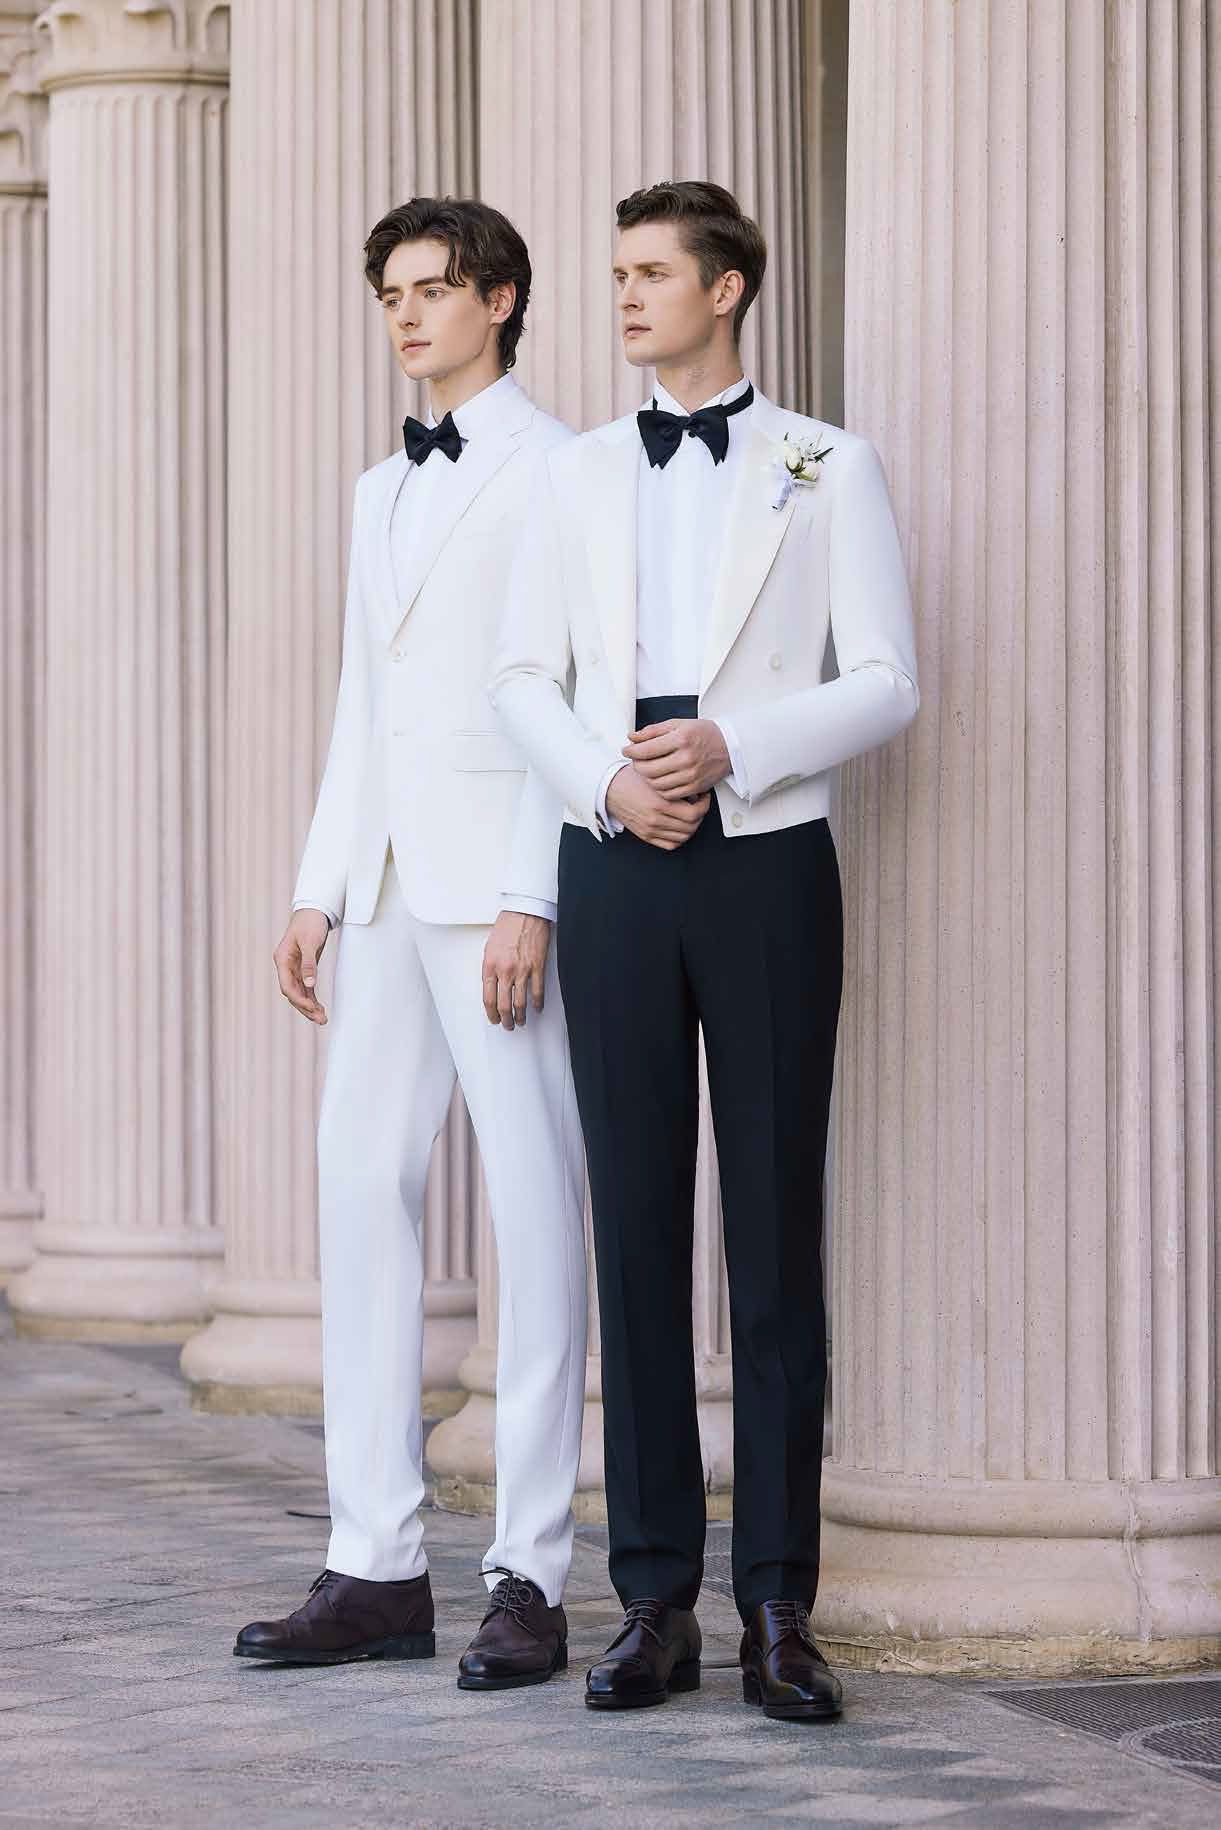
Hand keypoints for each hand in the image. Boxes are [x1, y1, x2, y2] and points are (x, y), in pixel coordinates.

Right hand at [273, 908, 330, 1024]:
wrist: (313, 910)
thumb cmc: (310, 923)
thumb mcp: (310, 942)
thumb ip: (309, 964)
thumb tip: (310, 985)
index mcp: (282, 959)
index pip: (287, 986)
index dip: (299, 999)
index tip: (313, 1007)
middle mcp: (286, 966)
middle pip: (293, 993)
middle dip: (306, 1007)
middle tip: (322, 1020)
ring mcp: (294, 968)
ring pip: (299, 992)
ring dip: (309, 1006)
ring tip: (323, 1019)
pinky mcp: (304, 968)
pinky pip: (306, 987)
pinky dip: (312, 998)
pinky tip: (320, 1008)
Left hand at [482, 911, 550, 1029]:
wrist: (524, 912)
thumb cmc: (506, 926)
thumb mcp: (489, 948)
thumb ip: (490, 969)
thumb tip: (492, 987)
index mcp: (489, 966)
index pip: (488, 998)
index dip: (491, 1013)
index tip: (494, 1019)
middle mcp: (505, 970)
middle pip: (503, 1005)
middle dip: (505, 1020)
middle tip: (507, 1025)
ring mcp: (522, 970)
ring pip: (520, 1003)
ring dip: (520, 1016)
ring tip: (521, 1021)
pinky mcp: (537, 967)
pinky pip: (537, 991)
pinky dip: (537, 1003)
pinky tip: (537, 1008)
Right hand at [606, 765, 709, 849]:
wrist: (609, 789)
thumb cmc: (630, 779)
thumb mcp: (654, 775)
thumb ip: (675, 783)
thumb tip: (694, 791)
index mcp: (659, 803)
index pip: (694, 813)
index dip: (704, 805)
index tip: (703, 797)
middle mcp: (655, 819)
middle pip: (691, 826)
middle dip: (700, 815)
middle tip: (699, 805)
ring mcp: (650, 829)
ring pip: (683, 837)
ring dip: (692, 827)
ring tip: (691, 815)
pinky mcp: (645, 835)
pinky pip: (670, 844)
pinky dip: (680, 838)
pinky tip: (680, 827)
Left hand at [622, 717, 730, 798]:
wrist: (729, 746)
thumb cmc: (701, 733)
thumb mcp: (677, 724)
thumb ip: (653, 731)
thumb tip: (631, 737)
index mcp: (681, 739)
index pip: (646, 750)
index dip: (631, 751)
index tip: (626, 750)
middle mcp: (686, 758)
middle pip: (648, 769)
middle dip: (637, 765)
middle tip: (636, 760)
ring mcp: (691, 775)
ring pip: (656, 783)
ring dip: (647, 778)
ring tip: (648, 769)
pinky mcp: (695, 787)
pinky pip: (669, 794)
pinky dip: (660, 788)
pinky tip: (660, 779)